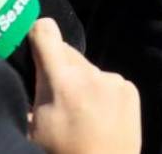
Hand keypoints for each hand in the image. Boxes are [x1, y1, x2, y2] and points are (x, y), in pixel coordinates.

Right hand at [28, 18, 140, 153]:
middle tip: (55, 92)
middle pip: (68, 53)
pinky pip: (109, 81)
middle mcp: (90, 74)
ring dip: (81, 81)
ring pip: (89, 69)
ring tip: (79, 110)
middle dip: (58, 66)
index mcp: (60, 82)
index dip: (38, 32)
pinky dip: (101, 91)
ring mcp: (114, 80)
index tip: (35, 34)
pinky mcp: (130, 88)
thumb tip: (31, 77)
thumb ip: (32, 96)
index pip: (46, 35)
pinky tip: (99, 114)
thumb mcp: (33, 129)